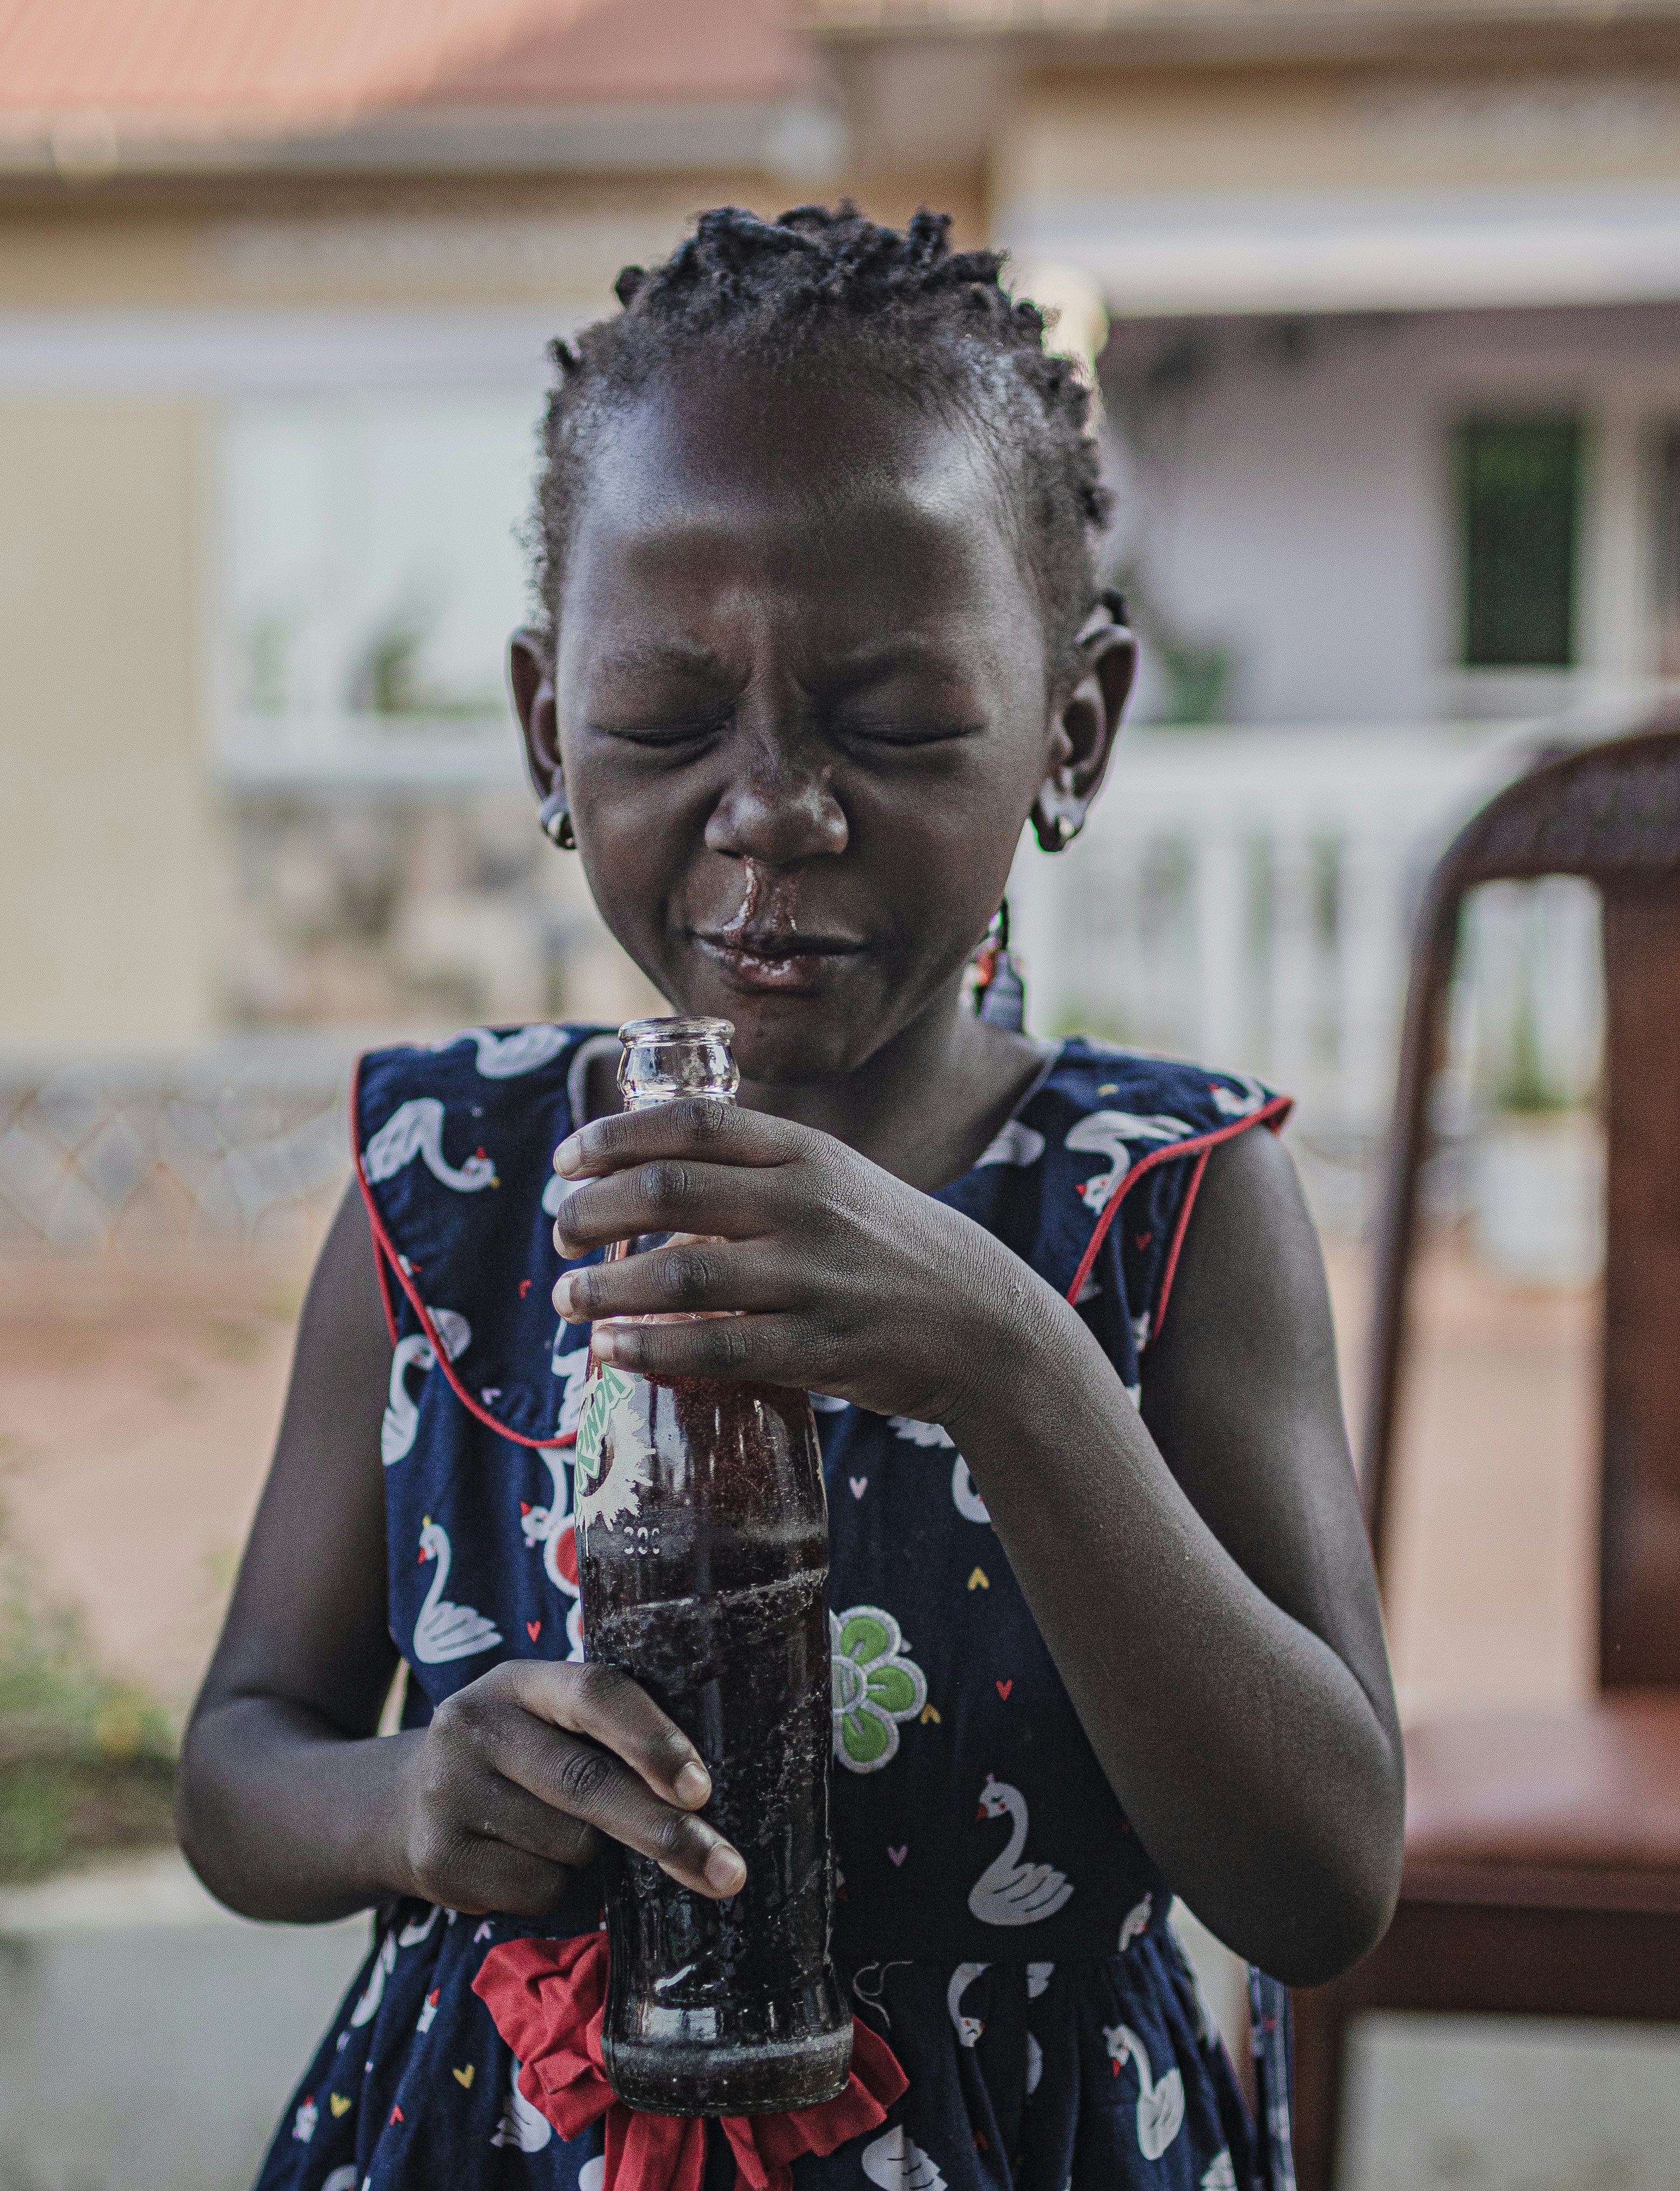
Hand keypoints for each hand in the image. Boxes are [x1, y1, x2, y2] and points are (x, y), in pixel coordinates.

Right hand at [393, 1659, 746, 1915]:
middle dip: (666, 1832)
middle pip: (589, 1782)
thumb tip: (705, 1798)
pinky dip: (561, 1888)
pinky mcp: (440, 1860)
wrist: (400, 1803)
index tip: (702, 1789)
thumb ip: (608, 1736)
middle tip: (727, 1870)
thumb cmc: (517, 1757)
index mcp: (519, 1681)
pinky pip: (540, 1890)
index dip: (653, 1740)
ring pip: (572, 1844)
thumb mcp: (548, 1720)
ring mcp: (450, 1794)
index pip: (595, 1693)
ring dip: (599, 1857)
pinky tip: (529, 1862)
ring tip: (569, 1835)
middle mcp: (476, 1726)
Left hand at [548, 1099, 1049, 1423]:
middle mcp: (806, 1206)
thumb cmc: (891, 1249)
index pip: (690, 1124)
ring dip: (604, 1288)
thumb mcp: (837, 1180)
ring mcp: (814, 1278)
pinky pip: (715, 1347)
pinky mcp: (819, 1348)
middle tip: (562, 1235)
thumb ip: (760, 1169)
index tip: (567, 1159)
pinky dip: (649, 1347)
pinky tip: (611, 1348)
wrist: (985, 1324)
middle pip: (668, 1191)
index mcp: (807, 1154)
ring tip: (567, 1298)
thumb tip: (652, 1169)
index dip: (613, 1136)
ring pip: (679, 1274)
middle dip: (592, 1211)